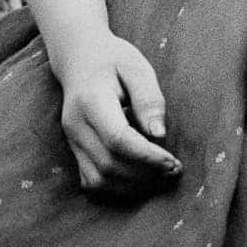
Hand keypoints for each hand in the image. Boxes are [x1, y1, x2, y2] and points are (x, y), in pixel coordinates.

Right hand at [54, 35, 181, 195]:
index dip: (147, 156)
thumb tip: (160, 134)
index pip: (117, 139)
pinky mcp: (74, 151)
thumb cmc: (113, 60)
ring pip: (99, 180)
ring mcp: (72, 141)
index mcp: (91, 100)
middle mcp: (76, 125)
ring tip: (162, 175)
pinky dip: (118, 188)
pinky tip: (141, 177)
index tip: (173, 162)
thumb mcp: (137, 68)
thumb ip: (149, 98)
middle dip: (145, 174)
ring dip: (133, 185)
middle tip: (175, 169)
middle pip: (109, 164)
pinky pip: (92, 182)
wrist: (80, 59)